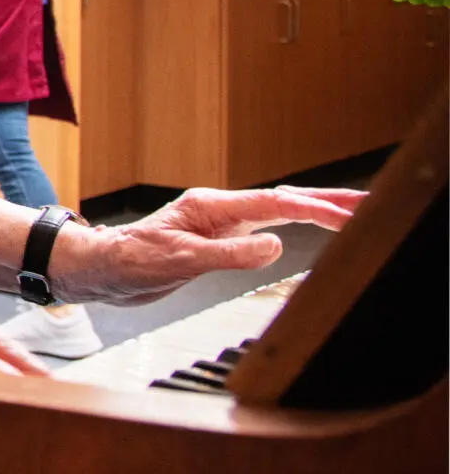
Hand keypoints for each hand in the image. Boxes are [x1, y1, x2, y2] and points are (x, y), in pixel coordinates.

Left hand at [53, 187, 361, 305]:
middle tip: (371, 204)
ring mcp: (220, 225)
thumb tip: (274, 246)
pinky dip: (296, 225)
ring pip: (278, 213)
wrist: (102, 271)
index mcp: (211, 208)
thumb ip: (227, 254)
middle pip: (283, 201)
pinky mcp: (218, 241)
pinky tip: (313, 227)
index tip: (348, 213)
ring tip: (354, 212)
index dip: (313, 207)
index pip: (273, 204)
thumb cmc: (129, 261)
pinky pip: (266, 229)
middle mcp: (219, 211)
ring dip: (315, 211)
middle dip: (327, 202)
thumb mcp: (179, 260)